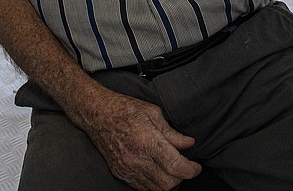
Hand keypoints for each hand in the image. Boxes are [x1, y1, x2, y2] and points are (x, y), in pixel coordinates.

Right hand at [75, 90, 201, 189]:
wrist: (97, 114)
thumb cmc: (124, 109)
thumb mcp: (153, 113)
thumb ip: (172, 133)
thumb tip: (188, 143)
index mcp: (148, 141)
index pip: (176, 166)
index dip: (191, 170)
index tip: (196, 166)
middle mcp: (137, 159)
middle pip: (168, 183)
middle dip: (181, 177)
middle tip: (184, 166)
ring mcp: (127, 168)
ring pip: (156, 189)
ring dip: (168, 181)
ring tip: (170, 168)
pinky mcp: (120, 173)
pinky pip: (142, 187)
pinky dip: (153, 183)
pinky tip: (156, 171)